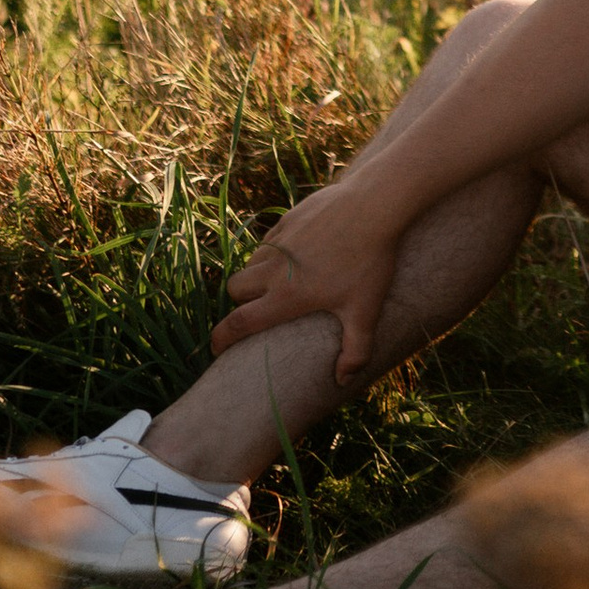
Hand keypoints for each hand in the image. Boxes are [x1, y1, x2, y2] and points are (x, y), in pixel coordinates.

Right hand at [211, 173, 402, 374]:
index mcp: (286, 295)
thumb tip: (342, 381)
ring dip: (255, 277)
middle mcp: (274, 269)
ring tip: (277, 285)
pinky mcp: (287, 220)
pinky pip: (267, 241)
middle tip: (257, 311)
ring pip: (249, 263)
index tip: (216, 348)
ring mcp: (278, 241)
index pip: (240, 322)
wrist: (372, 206)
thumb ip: (356, 350)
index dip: (221, 338)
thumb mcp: (365, 310)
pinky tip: (294, 256)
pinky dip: (271, 254)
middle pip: (235, 290)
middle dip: (239, 303)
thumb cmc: (370, 262)